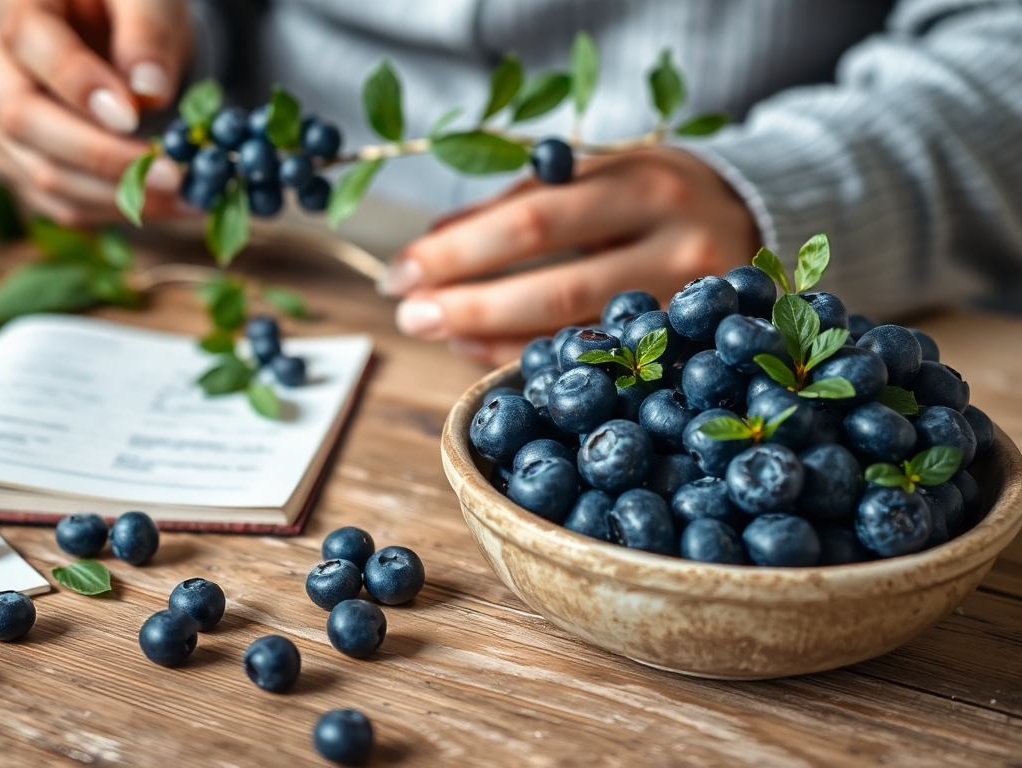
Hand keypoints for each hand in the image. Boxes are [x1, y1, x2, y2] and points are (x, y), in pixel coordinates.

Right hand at [0, 0, 190, 225]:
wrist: (107, 24)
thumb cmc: (125, 3)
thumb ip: (146, 29)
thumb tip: (149, 91)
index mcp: (15, 0)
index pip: (27, 40)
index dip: (76, 82)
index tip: (133, 115)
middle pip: (22, 118)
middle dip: (100, 156)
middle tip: (170, 174)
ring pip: (38, 171)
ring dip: (114, 196)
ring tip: (182, 198)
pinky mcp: (16, 158)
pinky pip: (55, 200)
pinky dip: (110, 210)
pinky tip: (162, 206)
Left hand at [381, 148, 760, 365]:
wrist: (752, 211)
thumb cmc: (648, 191)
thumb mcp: (592, 173)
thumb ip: (517, 202)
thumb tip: (433, 243)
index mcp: (640, 183)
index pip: (532, 223)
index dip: (457, 252)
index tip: (401, 271)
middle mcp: (674, 244)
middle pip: (555, 288)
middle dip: (467, 304)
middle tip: (410, 315)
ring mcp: (689, 305)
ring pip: (576, 334)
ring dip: (489, 336)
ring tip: (436, 330)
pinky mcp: (690, 347)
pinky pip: (596, 364)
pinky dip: (529, 356)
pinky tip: (481, 348)